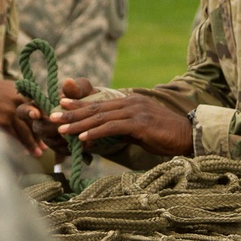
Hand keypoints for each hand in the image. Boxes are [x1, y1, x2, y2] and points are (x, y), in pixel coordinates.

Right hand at [0, 79, 45, 155]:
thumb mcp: (8, 88)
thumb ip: (21, 98)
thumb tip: (36, 110)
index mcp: (21, 93)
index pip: (39, 107)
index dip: (46, 119)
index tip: (52, 128)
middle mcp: (18, 102)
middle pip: (34, 122)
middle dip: (41, 135)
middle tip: (46, 146)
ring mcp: (9, 112)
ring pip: (25, 132)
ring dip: (32, 144)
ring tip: (39, 153)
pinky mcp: (0, 121)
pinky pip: (13, 136)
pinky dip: (19, 145)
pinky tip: (23, 152)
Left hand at [51, 89, 193, 156]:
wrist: (188, 136)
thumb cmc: (164, 136)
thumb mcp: (138, 131)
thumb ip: (120, 130)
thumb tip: (97, 137)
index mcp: (129, 102)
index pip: (99, 103)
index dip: (78, 104)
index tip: (60, 106)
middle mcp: (130, 102)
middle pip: (95, 107)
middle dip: (72, 112)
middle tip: (52, 116)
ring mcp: (135, 111)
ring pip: (100, 116)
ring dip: (79, 123)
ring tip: (62, 129)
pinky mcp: (140, 123)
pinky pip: (113, 127)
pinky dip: (96, 132)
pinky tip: (84, 138)